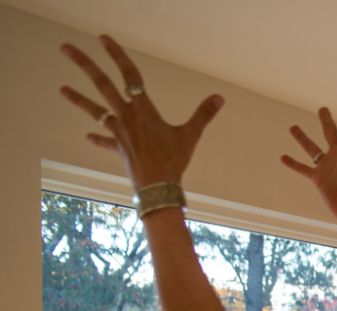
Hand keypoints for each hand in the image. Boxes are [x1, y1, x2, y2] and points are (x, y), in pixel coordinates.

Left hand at [60, 36, 222, 188]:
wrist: (157, 188)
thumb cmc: (173, 162)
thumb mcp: (190, 136)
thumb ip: (203, 115)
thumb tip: (219, 98)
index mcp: (143, 110)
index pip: (129, 76)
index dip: (117, 55)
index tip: (104, 39)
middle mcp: (127, 117)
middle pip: (102, 85)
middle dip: (84, 65)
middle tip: (65, 48)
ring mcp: (120, 133)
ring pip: (95, 111)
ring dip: (78, 99)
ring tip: (61, 89)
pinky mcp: (119, 148)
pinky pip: (106, 140)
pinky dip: (98, 137)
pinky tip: (88, 135)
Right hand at [282, 103, 336, 221]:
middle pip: (330, 133)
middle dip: (326, 121)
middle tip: (322, 109)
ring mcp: (327, 166)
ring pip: (312, 148)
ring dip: (302, 138)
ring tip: (292, 127)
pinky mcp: (318, 178)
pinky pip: (303, 168)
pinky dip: (293, 163)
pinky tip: (283, 157)